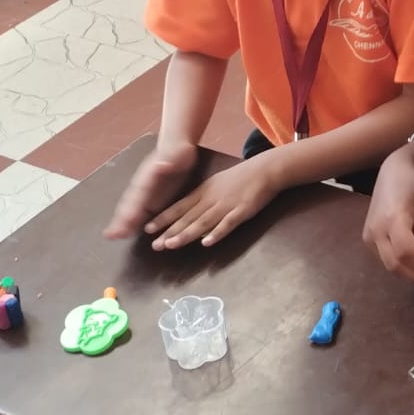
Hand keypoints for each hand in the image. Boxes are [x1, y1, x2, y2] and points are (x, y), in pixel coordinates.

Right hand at [104, 140, 195, 238]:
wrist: (175, 146)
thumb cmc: (175, 152)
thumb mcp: (174, 156)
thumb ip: (166, 163)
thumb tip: (160, 166)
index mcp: (147, 179)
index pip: (137, 197)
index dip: (130, 211)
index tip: (123, 223)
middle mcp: (142, 186)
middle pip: (129, 204)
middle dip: (120, 220)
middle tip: (110, 235)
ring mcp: (144, 191)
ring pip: (131, 208)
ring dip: (122, 222)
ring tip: (112, 236)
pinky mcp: (150, 196)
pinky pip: (140, 210)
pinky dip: (132, 221)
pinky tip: (127, 231)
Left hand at [144, 152, 283, 249]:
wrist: (265, 169)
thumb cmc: (240, 178)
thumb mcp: (216, 184)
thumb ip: (202, 198)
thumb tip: (188, 214)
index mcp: (204, 192)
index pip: (180, 207)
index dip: (163, 218)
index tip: (148, 229)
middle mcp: (211, 199)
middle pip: (188, 217)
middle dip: (170, 231)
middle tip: (155, 245)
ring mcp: (227, 205)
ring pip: (203, 221)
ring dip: (187, 234)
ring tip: (172, 245)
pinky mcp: (242, 211)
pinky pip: (228, 223)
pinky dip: (217, 233)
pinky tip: (207, 242)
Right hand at [362, 155, 413, 280]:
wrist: (393, 174)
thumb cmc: (413, 187)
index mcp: (392, 218)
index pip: (405, 252)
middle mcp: (375, 230)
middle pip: (395, 265)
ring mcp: (369, 237)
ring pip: (390, 267)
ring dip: (412, 272)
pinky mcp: (368, 241)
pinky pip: (386, 261)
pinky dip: (403, 265)